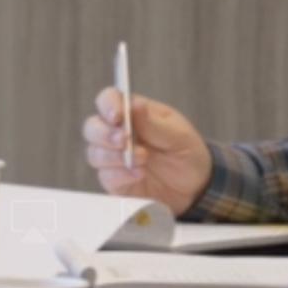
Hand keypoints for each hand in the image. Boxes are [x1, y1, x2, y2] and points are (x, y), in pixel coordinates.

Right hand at [82, 90, 212, 213]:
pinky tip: (139, 174)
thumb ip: (154, 122)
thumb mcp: (178, 135)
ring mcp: (113, 157)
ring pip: (94, 152)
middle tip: (124, 141)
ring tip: (142, 160)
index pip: (108, 100)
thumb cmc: (186, 153)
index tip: (118, 117)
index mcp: (132, 113)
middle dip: (104, 134)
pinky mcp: (115, 180)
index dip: (107, 105)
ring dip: (114, 156)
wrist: (195, 188)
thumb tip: (135, 105)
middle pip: (92, 127)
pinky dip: (120, 175)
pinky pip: (105, 176)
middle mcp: (117, 133)